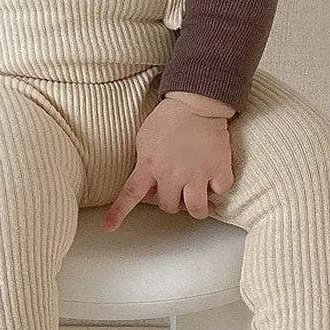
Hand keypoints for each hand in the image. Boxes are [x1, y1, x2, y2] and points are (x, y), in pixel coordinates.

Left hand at [102, 96, 234, 231]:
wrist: (195, 101)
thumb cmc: (168, 119)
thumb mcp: (144, 141)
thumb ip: (144, 166)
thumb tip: (147, 191)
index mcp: (149, 166)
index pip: (130, 194)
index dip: (119, 213)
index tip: (108, 227)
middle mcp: (172, 174)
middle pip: (170, 207)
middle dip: (174, 203)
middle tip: (179, 190)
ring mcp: (197, 173)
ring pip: (197, 209)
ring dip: (197, 208)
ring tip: (200, 198)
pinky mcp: (219, 168)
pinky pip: (221, 191)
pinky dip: (219, 189)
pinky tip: (215, 180)